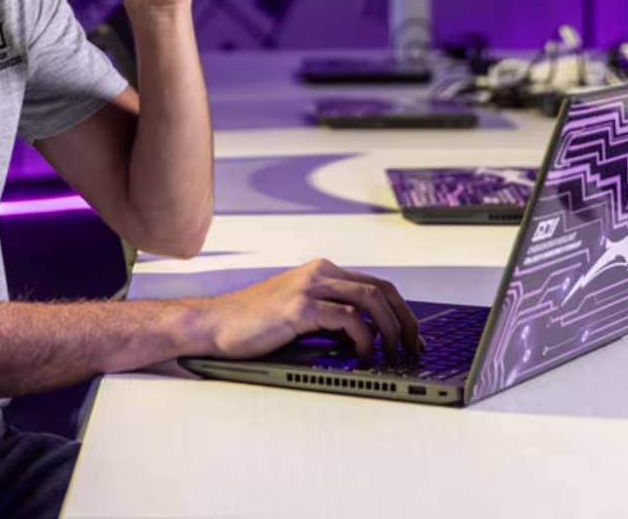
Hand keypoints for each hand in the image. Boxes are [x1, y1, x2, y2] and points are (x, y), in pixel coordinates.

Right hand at [198, 259, 420, 367]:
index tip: (412, 335)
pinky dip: (363, 339)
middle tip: (413, 347)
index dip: (401, 310)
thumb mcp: (298, 311)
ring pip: (370, 299)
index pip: (376, 284)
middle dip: (405, 320)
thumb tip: (366, 337)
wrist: (214, 324)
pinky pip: (348, 319)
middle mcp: (319, 272)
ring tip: (394, 354)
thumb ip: (329, 314)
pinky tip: (361, 356)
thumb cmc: (253, 323)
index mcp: (321, 271)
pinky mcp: (300, 307)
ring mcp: (309, 287)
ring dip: (390, 330)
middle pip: (381, 289)